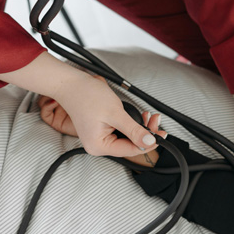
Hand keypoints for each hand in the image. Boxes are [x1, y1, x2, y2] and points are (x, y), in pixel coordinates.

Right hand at [39, 82, 166, 156]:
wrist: (71, 83)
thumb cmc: (88, 96)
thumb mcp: (115, 113)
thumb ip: (133, 130)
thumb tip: (149, 141)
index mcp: (99, 146)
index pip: (130, 150)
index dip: (148, 143)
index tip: (162, 135)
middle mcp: (98, 146)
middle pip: (129, 145)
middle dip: (145, 134)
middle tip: (157, 121)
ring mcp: (99, 139)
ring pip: (127, 138)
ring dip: (140, 128)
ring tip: (149, 116)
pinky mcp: (101, 131)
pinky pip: (120, 132)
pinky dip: (131, 125)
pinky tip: (140, 116)